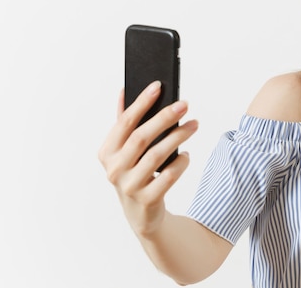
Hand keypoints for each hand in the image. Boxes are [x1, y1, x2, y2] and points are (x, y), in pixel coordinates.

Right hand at [98, 81, 197, 236]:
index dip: (141, 103)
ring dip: (178, 137)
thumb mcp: (124, 151)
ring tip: (194, 124)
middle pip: (142, 137)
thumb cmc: (134, 173)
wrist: (141, 214)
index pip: (124, 122)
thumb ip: (123, 123)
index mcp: (106, 153)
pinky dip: (180, 163)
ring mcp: (129, 186)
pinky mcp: (147, 200)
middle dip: (164, 118)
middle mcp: (114, 169)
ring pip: (157, 155)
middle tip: (185, 104)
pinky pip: (168, 177)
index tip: (158, 86)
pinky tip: (188, 155)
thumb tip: (124, 91)